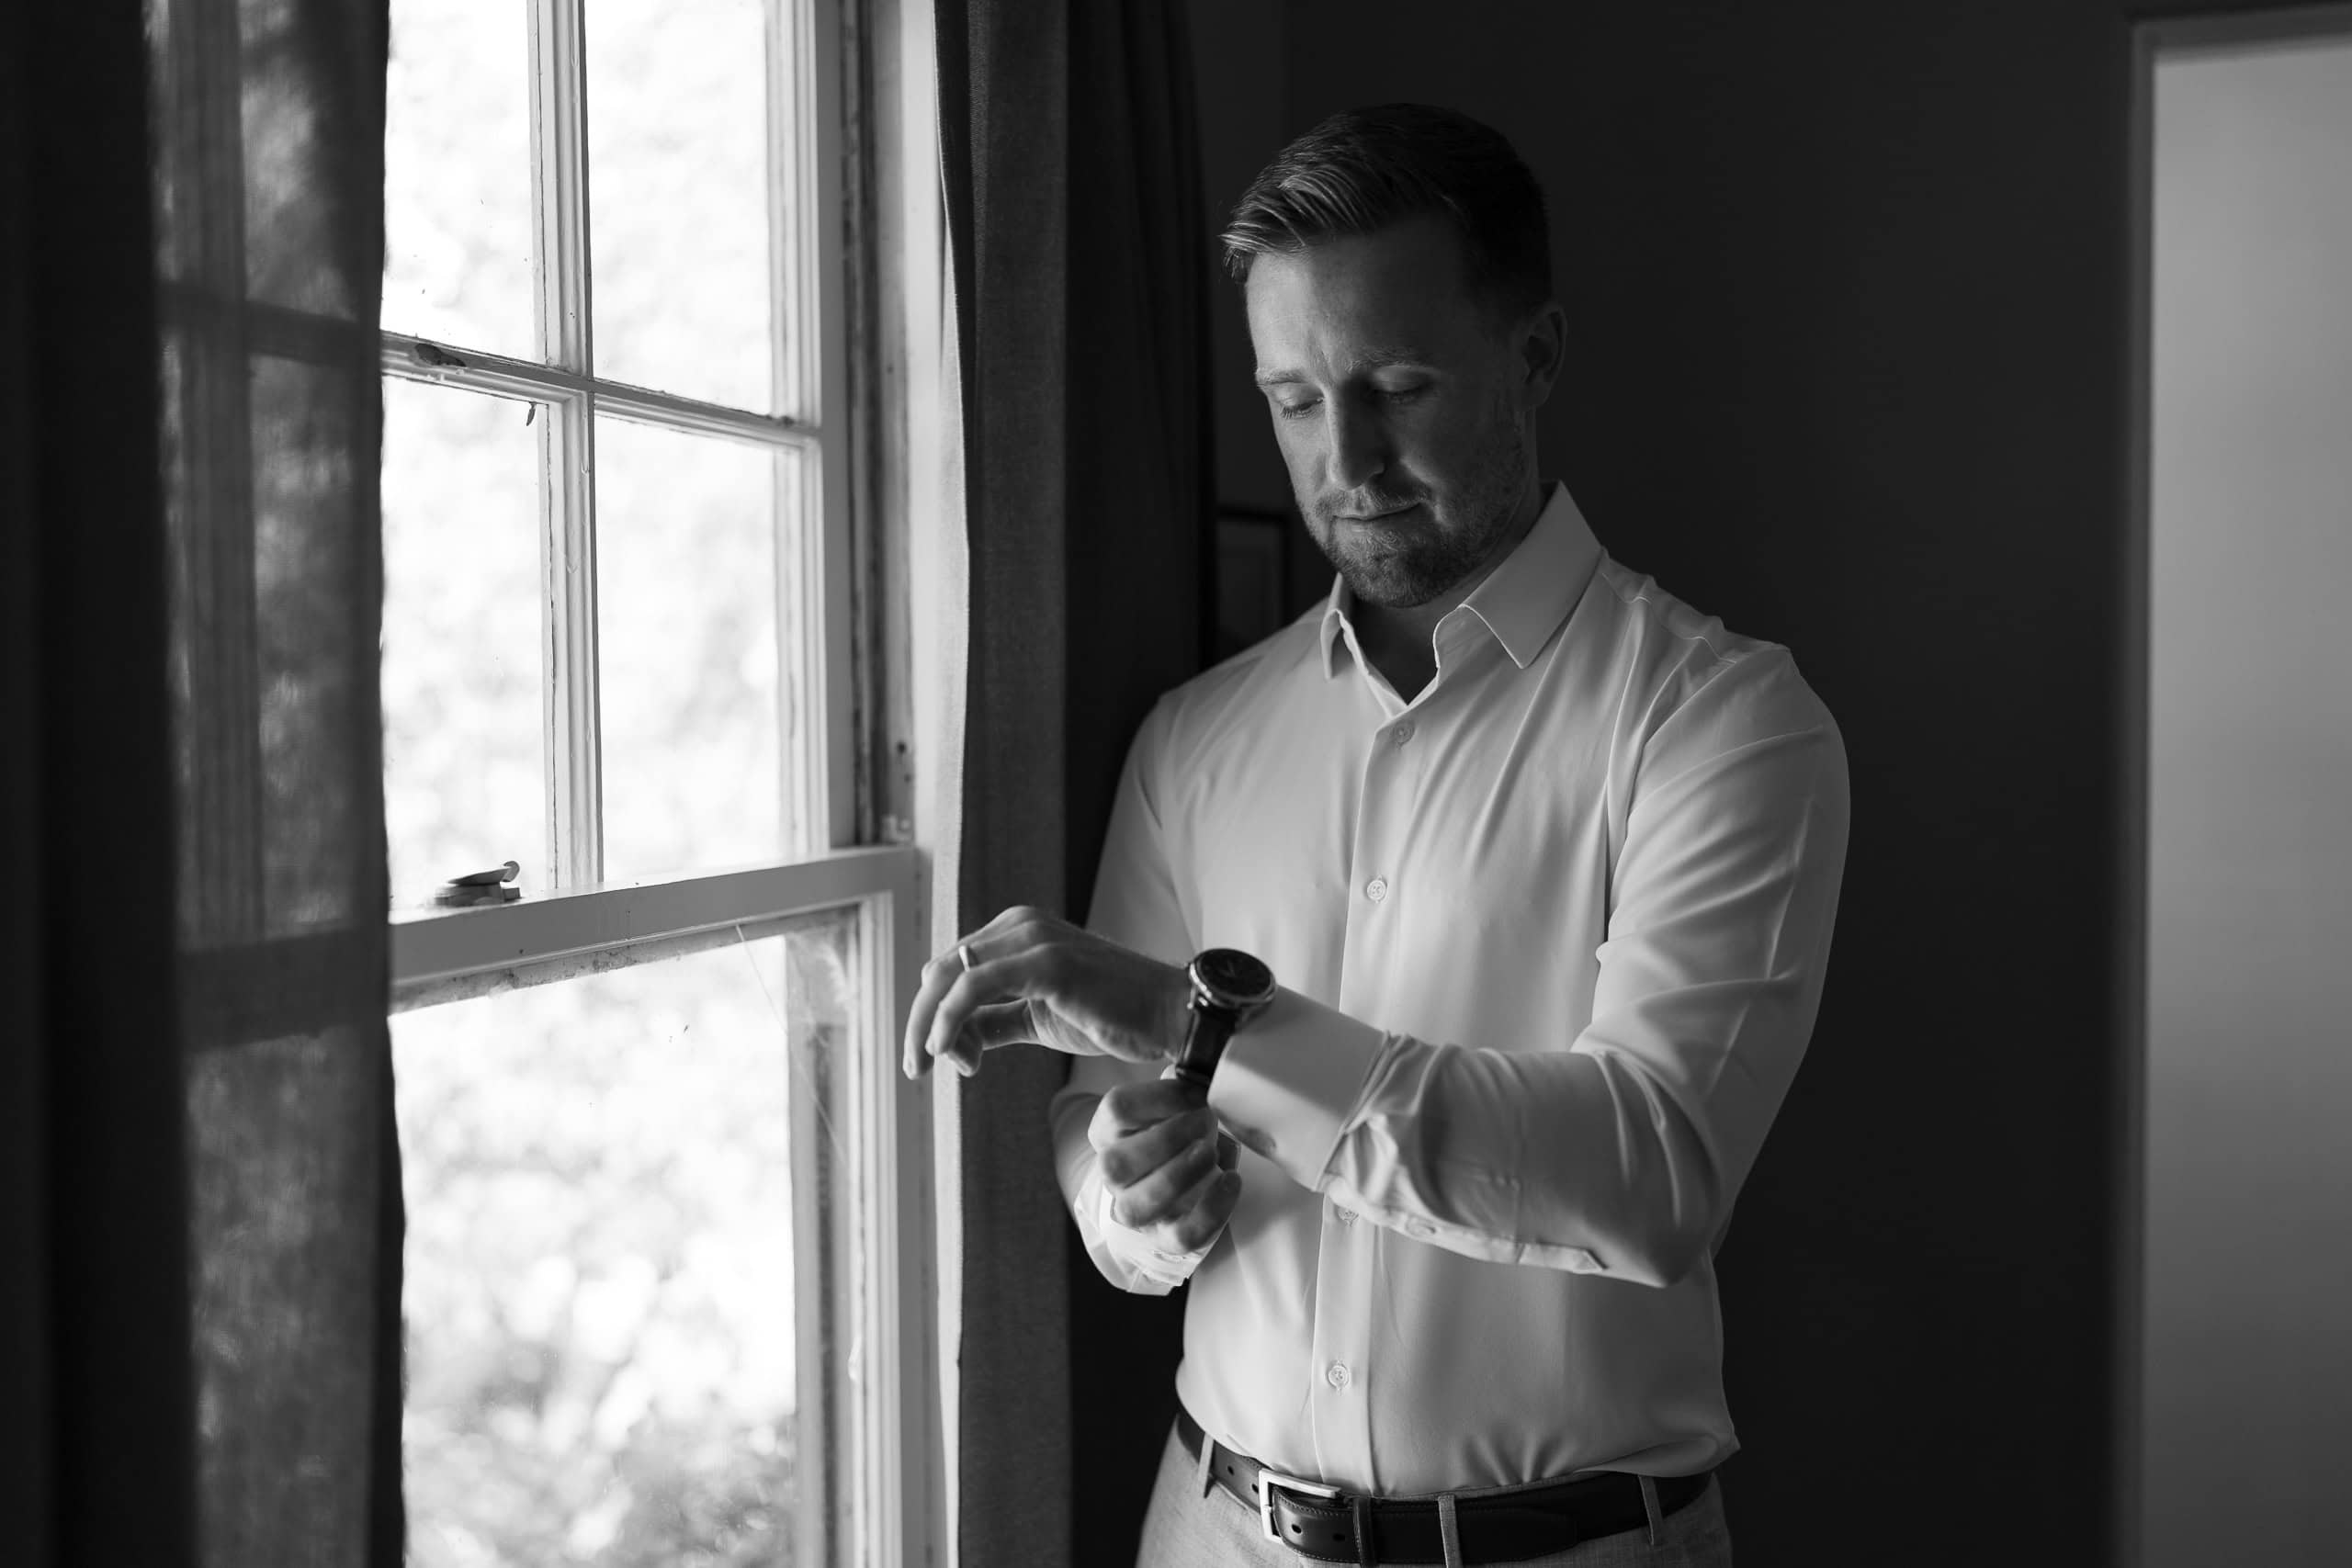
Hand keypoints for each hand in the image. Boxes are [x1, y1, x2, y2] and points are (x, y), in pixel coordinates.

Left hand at [901, 906, 1191, 1078]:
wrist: (1170, 1016)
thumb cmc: (1113, 1017)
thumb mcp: (1039, 1019)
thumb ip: (994, 1022)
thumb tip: (954, 1042)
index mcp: (1018, 930)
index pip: (950, 968)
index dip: (934, 1015)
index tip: (946, 1060)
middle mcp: (1020, 925)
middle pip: (940, 970)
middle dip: (919, 1021)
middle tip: (915, 1067)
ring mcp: (1033, 939)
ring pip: (947, 977)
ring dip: (925, 1026)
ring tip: (926, 1065)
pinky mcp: (1045, 962)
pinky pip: (973, 988)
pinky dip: (947, 1020)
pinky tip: (944, 1052)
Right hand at [1090, 1078, 1242, 1254]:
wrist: (1184, 1183)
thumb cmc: (1181, 1131)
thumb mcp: (1176, 1100)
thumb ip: (1183, 1080)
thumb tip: (1210, 1057)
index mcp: (1109, 1130)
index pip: (1115, 1109)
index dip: (1158, 1097)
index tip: (1196, 1092)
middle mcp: (1114, 1173)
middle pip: (1114, 1165)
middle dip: (1165, 1140)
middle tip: (1204, 1121)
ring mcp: (1136, 1209)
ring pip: (1137, 1208)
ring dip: (1177, 1177)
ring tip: (1212, 1151)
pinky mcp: (1165, 1238)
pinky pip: (1181, 1236)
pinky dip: (1210, 1211)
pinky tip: (1232, 1180)